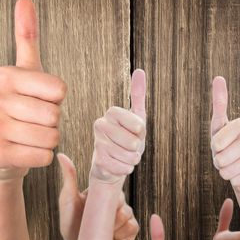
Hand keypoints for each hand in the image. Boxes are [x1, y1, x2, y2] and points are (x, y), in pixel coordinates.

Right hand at [0, 0, 66, 179]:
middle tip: (33, 123)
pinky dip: (40, 157)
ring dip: (47, 141)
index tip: (38, 100)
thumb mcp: (26, 72)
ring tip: (28, 138)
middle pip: (55, 115)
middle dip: (52, 123)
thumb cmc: (19, 109)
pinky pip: (43, 156)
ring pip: (51, 137)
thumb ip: (26, 37)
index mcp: (3, 75)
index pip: (59, 89)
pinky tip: (24, 153)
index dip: (56, 99)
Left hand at [57, 153, 138, 239]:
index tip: (101, 200)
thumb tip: (61, 156)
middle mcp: (117, 202)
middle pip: (122, 201)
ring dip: (113, 224)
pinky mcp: (130, 230)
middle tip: (96, 219)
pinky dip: (121, 233)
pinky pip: (132, 227)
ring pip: (127, 214)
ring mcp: (125, 216)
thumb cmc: (71, 223)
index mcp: (104, 192)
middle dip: (109, 212)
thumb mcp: (68, 199)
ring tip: (101, 229)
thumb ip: (69, 177)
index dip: (108, 194)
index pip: (114, 186)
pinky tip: (110, 236)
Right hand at [89, 69, 145, 183]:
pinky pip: (124, 167)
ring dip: (132, 160)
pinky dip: (126, 169)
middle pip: (134, 142)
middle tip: (129, 146)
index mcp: (112, 113)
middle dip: (137, 148)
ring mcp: (97, 143)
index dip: (141, 132)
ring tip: (124, 156)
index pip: (139, 124)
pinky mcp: (97, 161)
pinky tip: (118, 165)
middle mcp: (100, 125)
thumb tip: (140, 70)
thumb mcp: (137, 117)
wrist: (113, 164)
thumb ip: (138, 94)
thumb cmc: (127, 140)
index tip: (135, 131)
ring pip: (129, 156)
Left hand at [210, 77, 239, 191]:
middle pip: (231, 152)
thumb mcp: (218, 128)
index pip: (234, 128)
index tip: (215, 147)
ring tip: (228, 169)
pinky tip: (238, 177)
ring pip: (235, 168)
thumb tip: (218, 77)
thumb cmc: (225, 148)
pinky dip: (236, 180)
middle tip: (220, 161)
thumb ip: (219, 104)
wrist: (239, 173)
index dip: (221, 140)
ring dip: (225, 172)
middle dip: (219, 160)